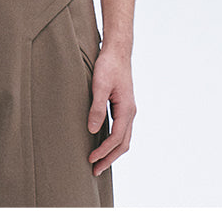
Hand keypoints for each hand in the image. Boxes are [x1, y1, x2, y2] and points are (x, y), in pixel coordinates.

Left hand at [87, 44, 136, 175]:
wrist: (117, 51)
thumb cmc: (108, 65)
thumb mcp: (100, 85)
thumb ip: (97, 107)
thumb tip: (93, 130)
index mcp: (126, 109)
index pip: (116, 138)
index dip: (103, 151)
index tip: (90, 160)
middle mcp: (130, 112)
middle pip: (123, 144)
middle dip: (109, 158)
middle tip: (95, 171)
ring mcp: (128, 109)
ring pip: (124, 138)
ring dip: (112, 152)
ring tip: (98, 162)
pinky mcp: (123, 106)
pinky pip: (121, 130)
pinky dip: (114, 141)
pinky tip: (103, 142)